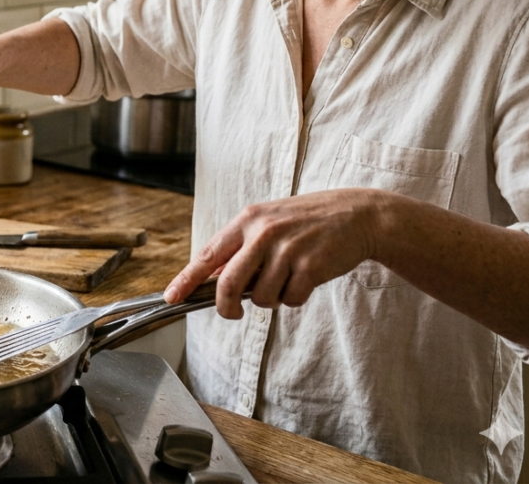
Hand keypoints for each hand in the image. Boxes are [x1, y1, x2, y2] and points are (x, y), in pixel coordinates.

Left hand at [163, 189, 386, 317]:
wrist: (357, 215)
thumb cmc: (307, 222)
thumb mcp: (269, 222)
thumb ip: (241, 247)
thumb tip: (214, 279)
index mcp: (248, 220)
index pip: (208, 254)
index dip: (186, 279)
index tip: (171, 297)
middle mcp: (264, 232)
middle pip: (229, 284)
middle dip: (226, 307)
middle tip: (232, 313)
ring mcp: (288, 249)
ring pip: (261, 297)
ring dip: (271, 300)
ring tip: (286, 280)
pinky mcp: (311, 266)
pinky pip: (290, 300)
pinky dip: (295, 298)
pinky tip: (305, 279)